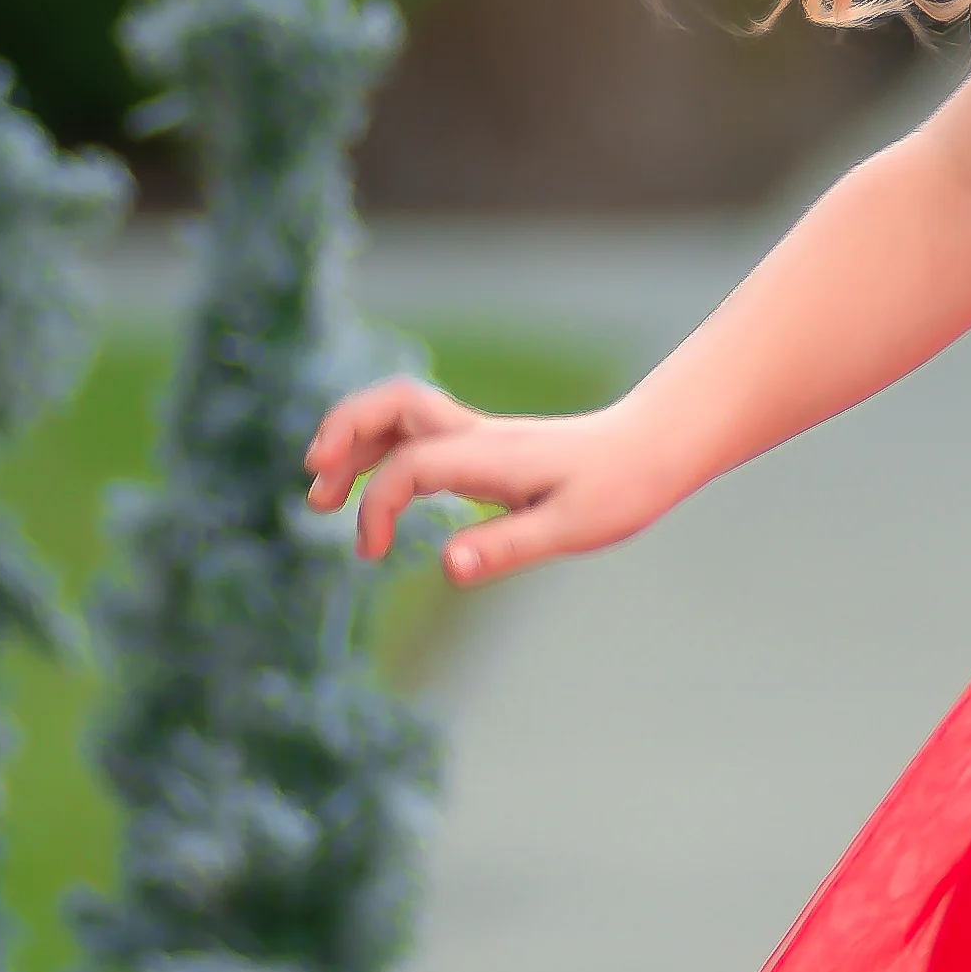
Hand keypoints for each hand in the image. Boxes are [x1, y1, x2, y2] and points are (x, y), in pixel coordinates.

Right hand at [303, 376, 669, 584]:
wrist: (656, 447)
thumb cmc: (622, 488)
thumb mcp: (572, 528)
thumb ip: (507, 546)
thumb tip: (448, 566)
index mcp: (492, 456)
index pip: (411, 466)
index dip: (377, 506)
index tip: (370, 553)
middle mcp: (478, 435)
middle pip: (392, 405)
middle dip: (342, 436)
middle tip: (315, 487)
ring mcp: (479, 434)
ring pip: (399, 413)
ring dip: (354, 442)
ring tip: (323, 495)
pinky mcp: (485, 444)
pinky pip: (418, 432)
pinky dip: (383, 451)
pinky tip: (377, 489)